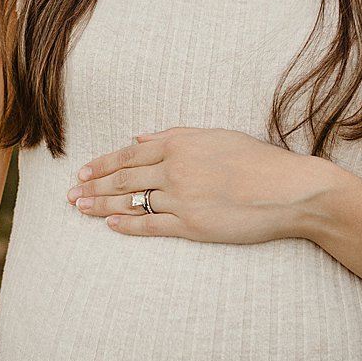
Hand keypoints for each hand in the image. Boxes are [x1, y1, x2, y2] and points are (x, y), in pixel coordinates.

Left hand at [65, 126, 328, 245]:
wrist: (291, 190)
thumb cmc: (259, 161)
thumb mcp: (216, 136)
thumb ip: (176, 135)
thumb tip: (140, 136)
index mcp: (180, 143)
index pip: (130, 153)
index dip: (104, 163)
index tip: (84, 170)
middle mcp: (176, 169)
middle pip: (124, 177)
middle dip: (93, 185)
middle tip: (70, 193)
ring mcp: (183, 198)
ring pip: (132, 201)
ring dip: (102, 205)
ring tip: (79, 208)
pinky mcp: (193, 225)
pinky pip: (152, 225)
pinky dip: (128, 225)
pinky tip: (110, 225)